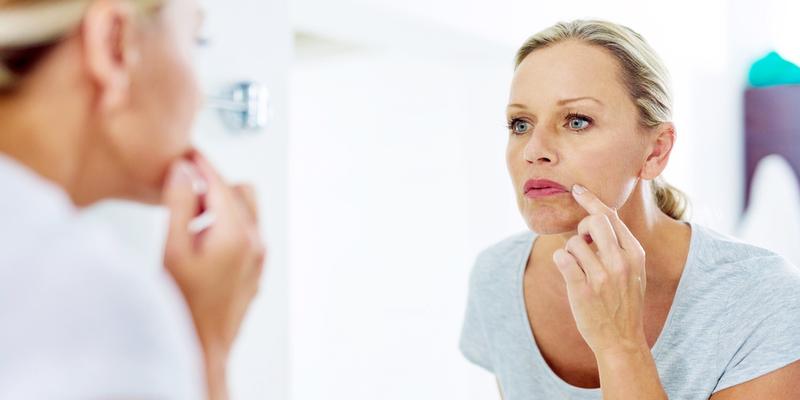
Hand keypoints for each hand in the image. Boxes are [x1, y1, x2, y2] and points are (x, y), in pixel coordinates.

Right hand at [162, 151, 265, 399]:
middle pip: (240, 192)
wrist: (200, 349)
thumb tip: (184, 171)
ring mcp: (258, 259)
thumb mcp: (172, 249)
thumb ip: (179, 203)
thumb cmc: (183, 309)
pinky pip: (247, 234)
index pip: (221, 183)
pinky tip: (201, 241)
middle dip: (213, 184)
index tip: (186, 155)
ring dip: (221, 206)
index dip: (201, 164)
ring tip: (189, 221)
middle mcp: (255, 244)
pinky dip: (227, 226)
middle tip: (183, 191)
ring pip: (247, 212)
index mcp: (238, 234)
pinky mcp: (254, 271)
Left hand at [552, 184, 647, 356]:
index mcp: (635, 254)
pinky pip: (561, 258)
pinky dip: (560, 260)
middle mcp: (621, 261)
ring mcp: (602, 276)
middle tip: (583, 244)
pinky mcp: (582, 289)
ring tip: (579, 267)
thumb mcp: (633, 270)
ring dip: (570, 251)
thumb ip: (619, 245)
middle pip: (593, 221)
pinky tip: (568, 270)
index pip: (611, 216)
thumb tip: (594, 217)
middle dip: (582, 228)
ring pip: (573, 241)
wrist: (622, 339)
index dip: (591, 200)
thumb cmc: (624, 302)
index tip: (578, 189)